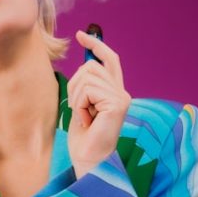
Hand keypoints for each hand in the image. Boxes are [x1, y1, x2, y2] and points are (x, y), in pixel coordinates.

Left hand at [66, 29, 131, 178]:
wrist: (88, 161)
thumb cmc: (83, 139)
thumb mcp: (81, 105)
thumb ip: (85, 84)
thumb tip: (85, 57)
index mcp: (115, 92)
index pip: (109, 59)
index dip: (95, 44)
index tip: (80, 35)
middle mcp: (122, 92)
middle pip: (91, 66)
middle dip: (75, 85)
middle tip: (78, 109)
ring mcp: (121, 98)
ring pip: (87, 76)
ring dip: (76, 98)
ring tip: (83, 117)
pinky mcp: (117, 104)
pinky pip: (88, 90)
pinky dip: (80, 105)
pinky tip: (86, 121)